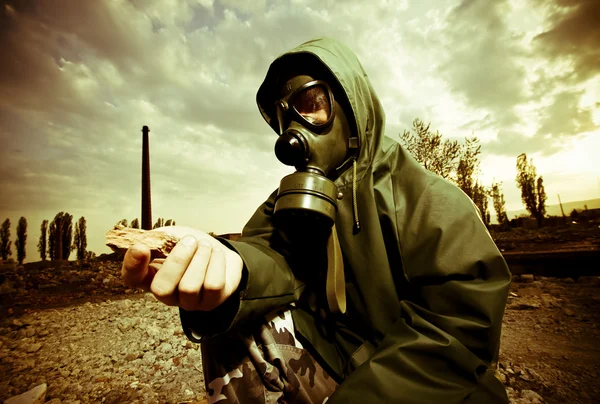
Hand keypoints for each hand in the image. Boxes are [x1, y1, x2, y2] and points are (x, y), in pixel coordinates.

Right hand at [121, 226, 243, 310]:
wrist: (219, 250)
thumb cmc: (192, 245)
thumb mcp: (172, 235)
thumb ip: (158, 238)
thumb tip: (144, 242)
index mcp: (151, 275)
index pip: (132, 278)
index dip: (132, 265)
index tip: (140, 247)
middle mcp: (167, 294)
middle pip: (162, 289)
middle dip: (178, 260)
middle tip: (190, 240)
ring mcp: (189, 302)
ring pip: (189, 287)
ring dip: (200, 258)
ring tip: (205, 245)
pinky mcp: (211, 301)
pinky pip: (212, 285)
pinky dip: (216, 263)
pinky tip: (216, 254)